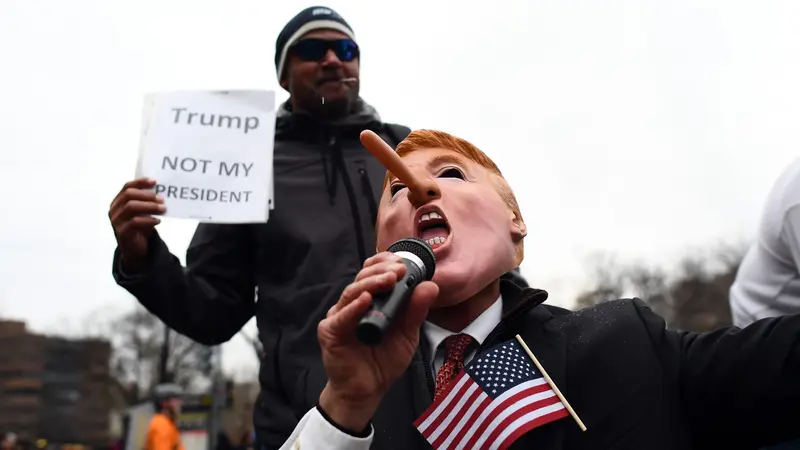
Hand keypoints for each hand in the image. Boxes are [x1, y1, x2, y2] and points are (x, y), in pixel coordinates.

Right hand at [108, 178, 164, 270]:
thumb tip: (162, 192)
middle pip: (128, 195)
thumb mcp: (143, 212)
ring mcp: (116, 222)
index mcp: (118, 202)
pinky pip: (134, 222)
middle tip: (162, 199)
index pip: (127, 187)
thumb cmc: (140, 228)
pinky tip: (158, 221)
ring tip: (163, 209)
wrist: (136, 250)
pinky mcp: (121, 233)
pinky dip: (148, 220)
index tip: (155, 182)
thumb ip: (148, 202)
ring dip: (150, 206)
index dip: (140, 182)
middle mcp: (114, 210)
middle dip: (147, 195)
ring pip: (131, 207)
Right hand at [318, 252, 438, 430]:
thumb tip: (430, 286)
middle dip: (382, 271)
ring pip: (352, 292)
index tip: (402, 261)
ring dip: (371, 283)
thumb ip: (416, 311)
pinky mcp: (330, 332)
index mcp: (370, 301)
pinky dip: (354, 307)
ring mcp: (340, 317)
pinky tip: (365, 300)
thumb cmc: (382, 362)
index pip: (372, 272)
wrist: (366, 391)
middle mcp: (352, 304)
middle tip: (399, 270)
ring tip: (389, 279)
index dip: (385, 263)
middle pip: (362, 278)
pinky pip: (342, 316)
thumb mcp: (407, 334)